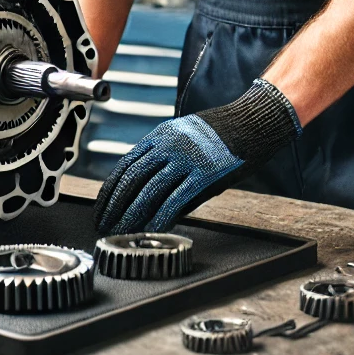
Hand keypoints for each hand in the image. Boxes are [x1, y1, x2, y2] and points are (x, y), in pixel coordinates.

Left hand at [94, 78, 300, 233]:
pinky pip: (175, 199)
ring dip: (131, 214)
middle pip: (132, 178)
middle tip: (104, 225)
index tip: (102, 207)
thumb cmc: (221, 135)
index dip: (110, 189)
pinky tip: (149, 231)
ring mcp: (186, 158)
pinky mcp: (203, 173)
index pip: (126, 164)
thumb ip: (166, 163)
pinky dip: (159, 217)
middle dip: (115, 205)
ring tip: (120, 232)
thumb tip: (148, 195)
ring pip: (149, 190)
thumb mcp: (186, 139)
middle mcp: (168, 144)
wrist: (252, 122)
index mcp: (161, 135)